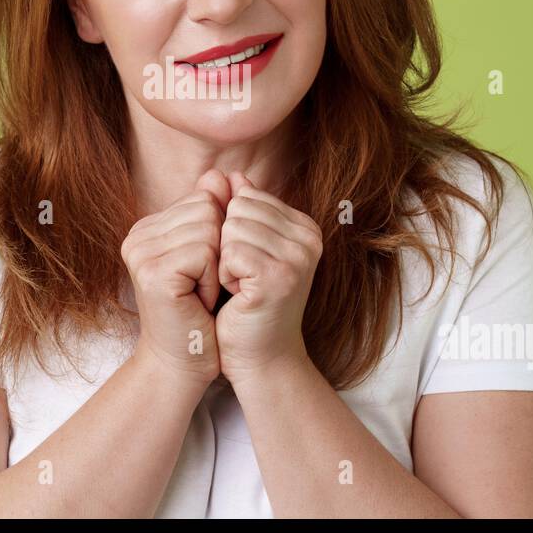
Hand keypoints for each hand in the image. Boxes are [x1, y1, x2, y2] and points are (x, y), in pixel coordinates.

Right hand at [121, 168, 230, 387]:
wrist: (184, 362)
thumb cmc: (201, 313)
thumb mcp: (210, 257)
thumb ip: (213, 214)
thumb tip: (221, 173)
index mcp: (148, 227)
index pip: (203, 198)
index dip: (218, 237)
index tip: (204, 272)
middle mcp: (137, 235)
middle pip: (207, 208)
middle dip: (220, 249)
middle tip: (203, 285)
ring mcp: (141, 252)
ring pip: (209, 228)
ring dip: (217, 267)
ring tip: (199, 293)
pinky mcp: (153, 271)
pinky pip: (205, 252)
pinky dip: (212, 279)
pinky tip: (197, 301)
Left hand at [214, 170, 322, 386]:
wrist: (261, 358)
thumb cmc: (247, 304)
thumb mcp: (245, 249)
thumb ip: (239, 209)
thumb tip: (227, 174)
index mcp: (304, 226)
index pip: (246, 196)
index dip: (231, 231)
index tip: (246, 263)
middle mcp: (308, 237)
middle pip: (238, 208)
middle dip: (226, 243)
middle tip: (242, 277)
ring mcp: (298, 256)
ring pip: (230, 228)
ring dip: (224, 261)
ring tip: (242, 287)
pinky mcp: (279, 276)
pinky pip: (229, 252)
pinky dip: (224, 276)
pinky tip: (240, 296)